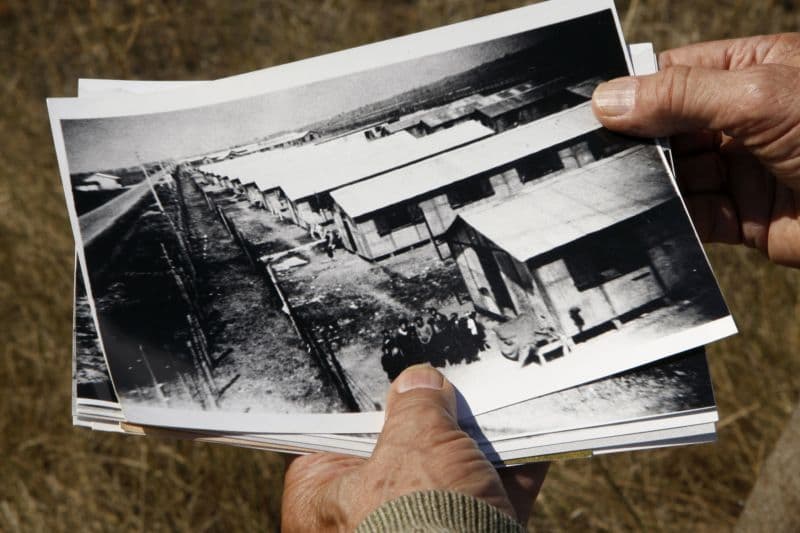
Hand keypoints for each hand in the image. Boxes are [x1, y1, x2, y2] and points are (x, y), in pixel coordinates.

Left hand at [281, 365, 547, 531]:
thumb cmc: (421, 519)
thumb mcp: (417, 444)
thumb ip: (416, 406)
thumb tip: (417, 381)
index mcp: (320, 497)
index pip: (334, 437)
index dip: (368, 405)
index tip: (395, 376)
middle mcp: (357, 521)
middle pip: (396, 455)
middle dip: (431, 424)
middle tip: (448, 386)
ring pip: (444, 480)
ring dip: (475, 449)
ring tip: (493, 409)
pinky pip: (482, 506)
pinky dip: (507, 479)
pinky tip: (529, 447)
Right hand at [592, 33, 799, 266]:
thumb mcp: (759, 97)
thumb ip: (681, 97)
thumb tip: (611, 98)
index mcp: (750, 72)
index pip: (675, 75)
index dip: (633, 89)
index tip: (592, 106)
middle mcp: (742, 119)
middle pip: (668, 127)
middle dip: (638, 141)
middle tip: (600, 152)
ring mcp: (742, 168)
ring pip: (676, 173)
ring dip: (653, 182)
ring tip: (627, 185)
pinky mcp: (744, 217)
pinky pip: (695, 215)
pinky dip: (674, 218)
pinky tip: (658, 214)